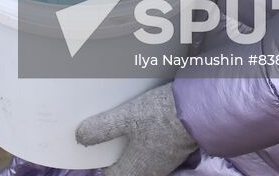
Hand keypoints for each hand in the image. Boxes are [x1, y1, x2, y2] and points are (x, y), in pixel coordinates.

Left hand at [75, 84, 197, 175]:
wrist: (197, 109)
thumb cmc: (161, 116)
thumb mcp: (125, 118)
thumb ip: (102, 128)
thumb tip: (81, 136)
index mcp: (135, 170)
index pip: (110, 173)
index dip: (99, 159)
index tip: (92, 142)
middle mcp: (149, 170)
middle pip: (124, 165)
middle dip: (113, 150)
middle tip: (103, 131)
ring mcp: (163, 161)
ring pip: (138, 157)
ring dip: (128, 144)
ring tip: (120, 124)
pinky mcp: (172, 149)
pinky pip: (151, 150)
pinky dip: (142, 139)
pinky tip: (140, 123)